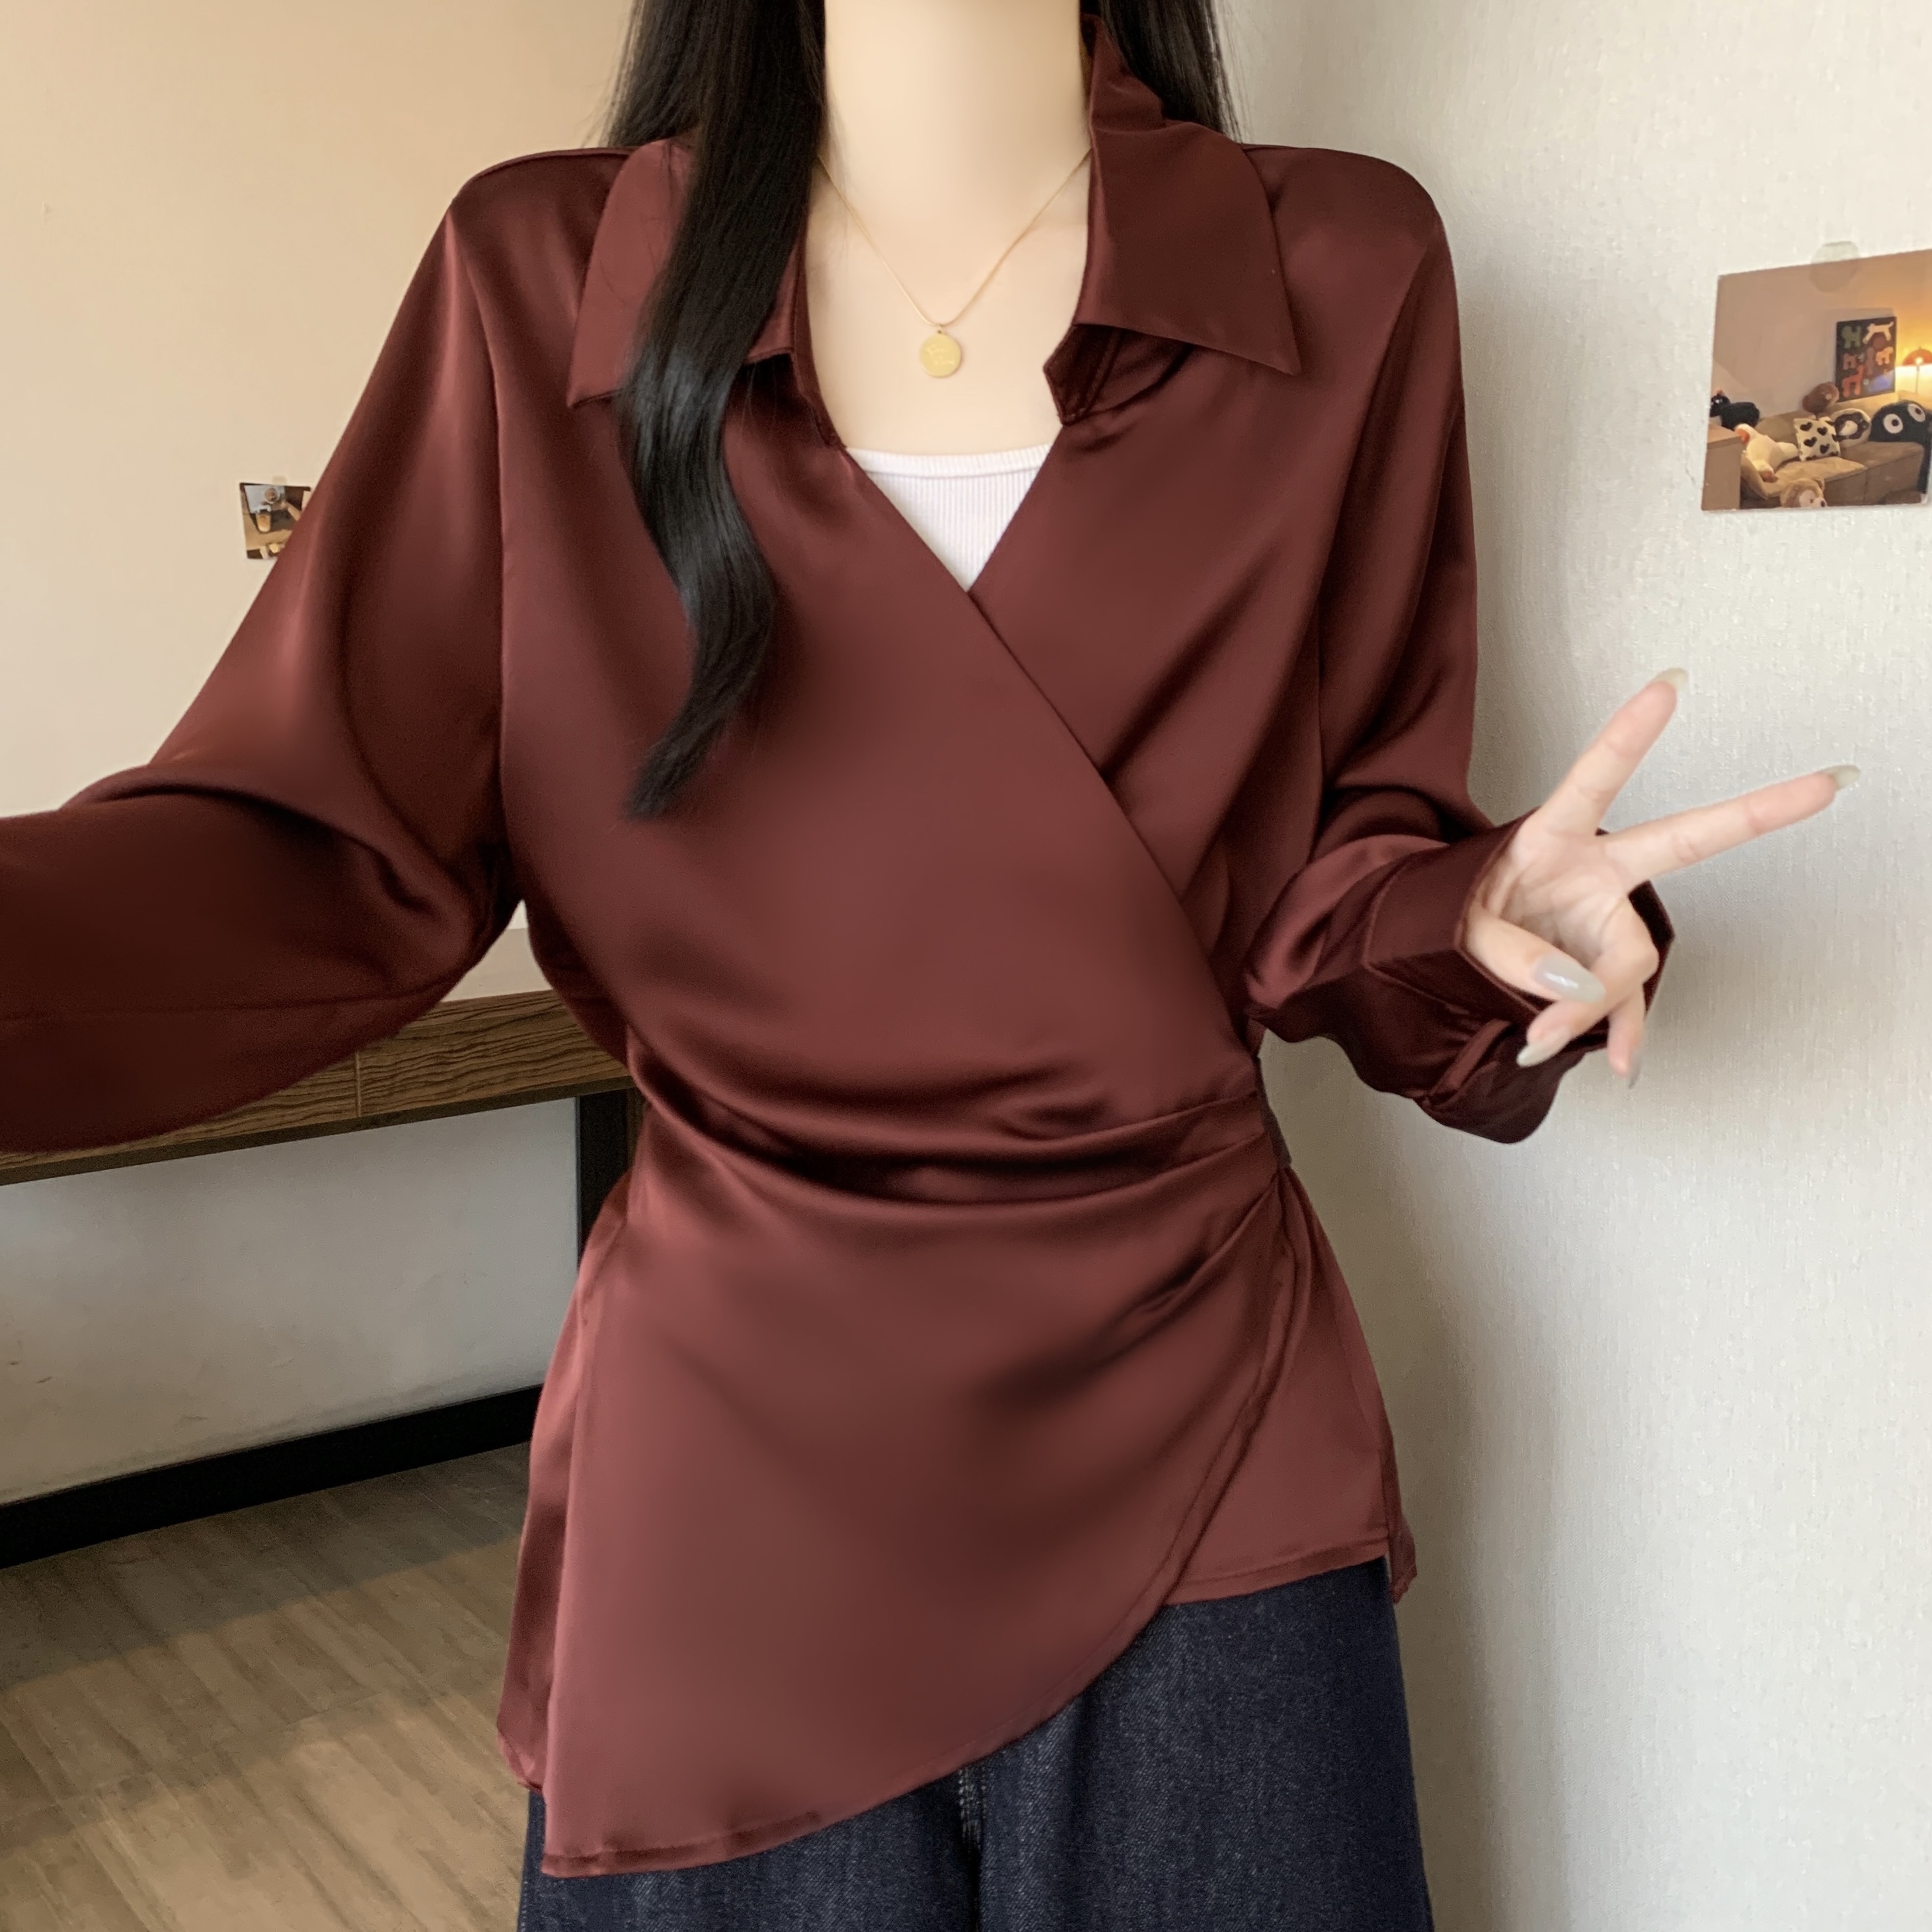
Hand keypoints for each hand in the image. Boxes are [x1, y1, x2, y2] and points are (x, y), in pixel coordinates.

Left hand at [1459, 669, 1856, 1083]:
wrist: (1434, 954)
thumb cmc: (1441, 922)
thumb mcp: (1454, 931)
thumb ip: (1510, 955)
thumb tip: (1577, 989)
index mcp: (1547, 838)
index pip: (1594, 780)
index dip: (1628, 736)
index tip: (1668, 687)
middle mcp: (1590, 868)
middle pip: (1682, 843)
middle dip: (1756, 813)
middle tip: (1827, 782)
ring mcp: (1602, 915)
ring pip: (1631, 961)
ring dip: (1599, 1006)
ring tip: (1543, 1039)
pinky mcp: (1600, 961)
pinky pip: (1624, 999)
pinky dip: (1619, 1031)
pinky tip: (1620, 1062)